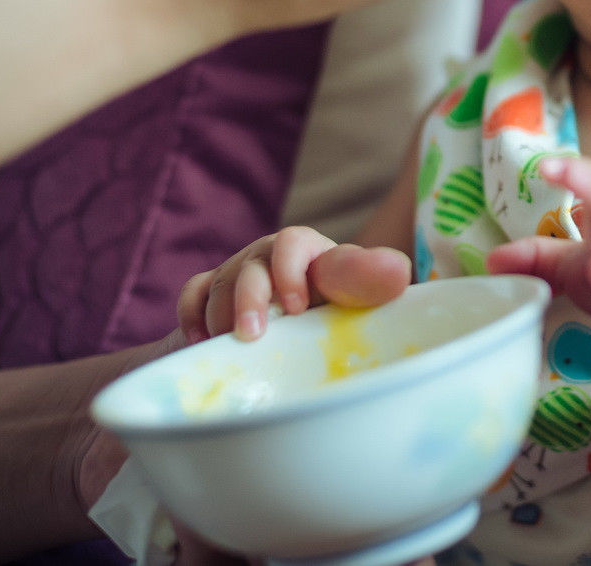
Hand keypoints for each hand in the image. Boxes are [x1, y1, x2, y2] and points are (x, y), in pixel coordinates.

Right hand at [177, 226, 411, 342]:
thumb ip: (372, 282)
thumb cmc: (337, 314)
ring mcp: (241, 272)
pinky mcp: (212, 293)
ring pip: (219, 283)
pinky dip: (193, 316)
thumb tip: (398, 271)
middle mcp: (274, 257)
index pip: (295, 244)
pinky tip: (202, 343)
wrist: (305, 335)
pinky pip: (193, 294)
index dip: (290, 271)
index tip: (297, 309)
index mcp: (312, 254)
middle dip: (249, 300)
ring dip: (222, 315)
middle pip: (252, 266)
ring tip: (231, 346)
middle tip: (251, 336)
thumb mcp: (357, 299)